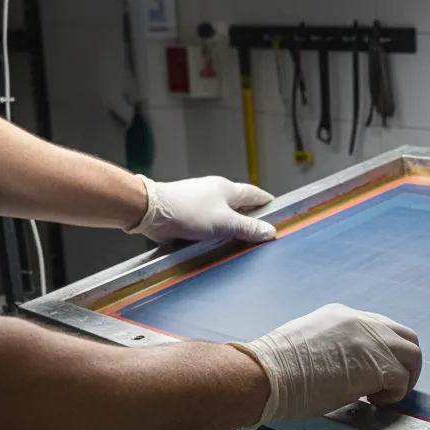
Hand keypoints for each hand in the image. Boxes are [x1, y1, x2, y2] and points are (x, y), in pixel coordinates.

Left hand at [127, 175, 276, 242]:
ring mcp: (201, 201)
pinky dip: (217, 230)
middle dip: (250, 216)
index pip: (255, 194)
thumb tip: (270, 231)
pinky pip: (209, 221)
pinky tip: (217, 241)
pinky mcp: (189, 212)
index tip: (276, 211)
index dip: (267, 203)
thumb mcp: (225, 223)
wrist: (153, 212)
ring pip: (224, 213)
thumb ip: (248, 228)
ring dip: (232, 225)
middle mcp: (215, 192)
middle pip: (240, 204)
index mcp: (227, 189)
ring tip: (240, 240)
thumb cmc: (189, 212)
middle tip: (260, 231)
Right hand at [230, 304, 421, 425]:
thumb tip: (342, 368)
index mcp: (342, 315)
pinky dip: (394, 394)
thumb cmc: (275, 368)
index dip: (382, 352)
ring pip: (412, 355)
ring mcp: (373, 342)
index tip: (372, 371)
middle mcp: (362, 322)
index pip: (380, 327)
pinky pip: (403, 380)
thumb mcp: (306, 343)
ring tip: (382, 395)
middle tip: (387, 385)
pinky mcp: (379, 366)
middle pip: (405, 337)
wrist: (267, 374)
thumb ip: (331, 348)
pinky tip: (373, 401)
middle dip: (402, 362)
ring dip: (403, 378)